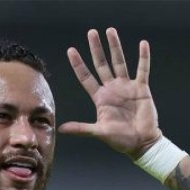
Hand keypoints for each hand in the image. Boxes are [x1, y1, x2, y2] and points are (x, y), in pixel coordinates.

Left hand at [59, 28, 160, 158]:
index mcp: (100, 98)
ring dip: (115, 47)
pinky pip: (142, 70)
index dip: (78, 64)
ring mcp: (126, 87)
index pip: (86, 77)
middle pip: (101, 64)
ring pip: (120, 62)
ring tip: (110, 31)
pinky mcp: (141, 88)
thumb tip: (61, 129)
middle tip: (91, 33)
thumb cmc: (120, 139)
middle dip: (96, 49)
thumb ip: (81, 128)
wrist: (141, 143)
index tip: (71, 50)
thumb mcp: (99, 132)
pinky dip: (143, 58)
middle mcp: (111, 89)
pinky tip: (142, 44)